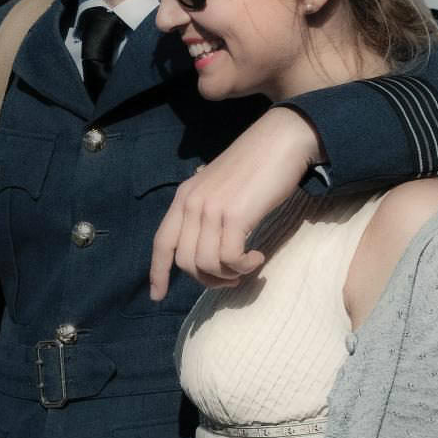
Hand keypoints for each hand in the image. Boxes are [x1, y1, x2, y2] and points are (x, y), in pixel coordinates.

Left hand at [149, 107, 324, 300]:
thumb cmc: (255, 167)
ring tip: (247, 266)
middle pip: (185, 262)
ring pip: (206, 265)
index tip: (157, 296)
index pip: (161, 242)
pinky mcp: (234, 215)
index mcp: (184, 198)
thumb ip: (207, 212)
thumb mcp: (220, 189)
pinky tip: (258, 256)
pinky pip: (229, 259)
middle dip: (208, 280)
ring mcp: (210, 209)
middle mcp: (191, 203)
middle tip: (233, 278)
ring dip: (229, 276)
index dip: (157, 272)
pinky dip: (244, 266)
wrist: (280, 141)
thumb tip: (207, 248)